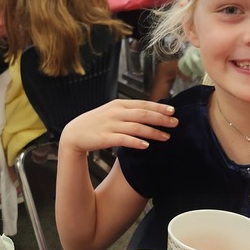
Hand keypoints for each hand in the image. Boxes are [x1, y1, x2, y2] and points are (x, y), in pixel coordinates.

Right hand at [59, 99, 177, 155]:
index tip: (173, 111)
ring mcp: (110, 125)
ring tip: (165, 137)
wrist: (74, 133)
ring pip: (137, 127)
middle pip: (143, 114)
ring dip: (153, 132)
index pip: (143, 104)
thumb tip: (150, 113)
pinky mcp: (105, 138)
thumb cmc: (96, 123)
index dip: (159, 108)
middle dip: (161, 119)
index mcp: (119, 104)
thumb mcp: (112, 112)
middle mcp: (116, 113)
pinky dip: (136, 142)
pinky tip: (146, 146)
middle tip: (175, 123)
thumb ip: (129, 111)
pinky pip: (124, 140)